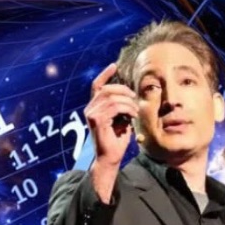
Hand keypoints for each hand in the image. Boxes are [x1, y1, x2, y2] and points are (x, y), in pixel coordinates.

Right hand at [84, 63, 137, 202]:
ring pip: (112, 97)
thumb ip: (121, 107)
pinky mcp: (96, 120)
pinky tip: (132, 115)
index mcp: (94, 108)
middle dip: (124, 90)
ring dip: (128, 103)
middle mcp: (90, 109)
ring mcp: (91, 114)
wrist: (109, 158)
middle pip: (107, 89)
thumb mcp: (120, 120)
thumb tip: (129, 96)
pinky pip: (115, 107)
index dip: (105, 74)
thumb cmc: (116, 141)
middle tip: (135, 98)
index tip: (114, 65)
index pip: (97, 86)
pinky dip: (127, 109)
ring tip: (135, 112)